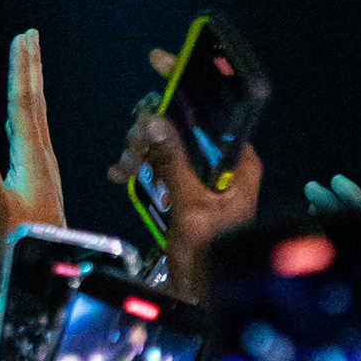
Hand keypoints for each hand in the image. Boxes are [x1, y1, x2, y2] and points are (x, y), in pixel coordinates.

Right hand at [0, 29, 65, 258]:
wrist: (48, 260)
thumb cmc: (22, 240)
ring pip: (34, 113)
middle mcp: (40, 153)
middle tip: (29, 35)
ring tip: (26, 62)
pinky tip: (17, 112)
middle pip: (33, 100)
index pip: (24, 104)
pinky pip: (28, 129)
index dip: (21, 71)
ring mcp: (40, 162)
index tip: (21, 41)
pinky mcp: (35, 173)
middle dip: (30, 66)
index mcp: (31, 156)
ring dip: (29, 84)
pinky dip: (23, 109)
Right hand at [107, 47, 260, 299]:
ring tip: (123, 170)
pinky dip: (137, 165)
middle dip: (150, 128)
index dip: (190, 80)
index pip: (217, 109)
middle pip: (182, 122)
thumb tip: (154, 119)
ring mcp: (202, 175)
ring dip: (138, 150)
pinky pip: (157, 162)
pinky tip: (120, 174)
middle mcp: (224, 164)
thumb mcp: (188, 208)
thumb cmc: (206, 259)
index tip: (161, 61)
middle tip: (132, 146)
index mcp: (239, 163)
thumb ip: (172, 161)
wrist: (197, 299)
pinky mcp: (183, 188)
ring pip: (163, 140)